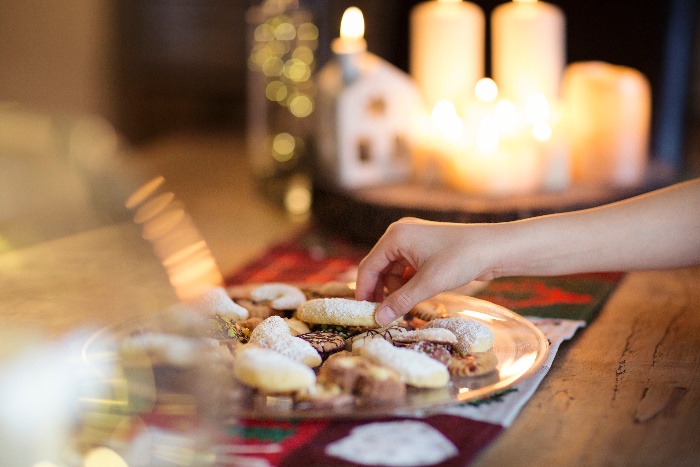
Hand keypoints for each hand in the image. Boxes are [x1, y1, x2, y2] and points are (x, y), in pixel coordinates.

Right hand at [355, 217, 495, 324]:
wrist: (495, 248)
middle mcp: (400, 235)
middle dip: (381, 291)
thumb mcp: (428, 283)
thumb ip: (401, 301)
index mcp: (395, 236)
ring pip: (393, 271)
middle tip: (384, 315)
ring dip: (396, 290)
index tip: (363, 313)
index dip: (364, 291)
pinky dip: (408, 284)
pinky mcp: (425, 249)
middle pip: (379, 268)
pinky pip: (406, 269)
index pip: (369, 266)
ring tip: (406, 306)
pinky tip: (416, 296)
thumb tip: (378, 319)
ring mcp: (413, 241)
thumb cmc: (461, 259)